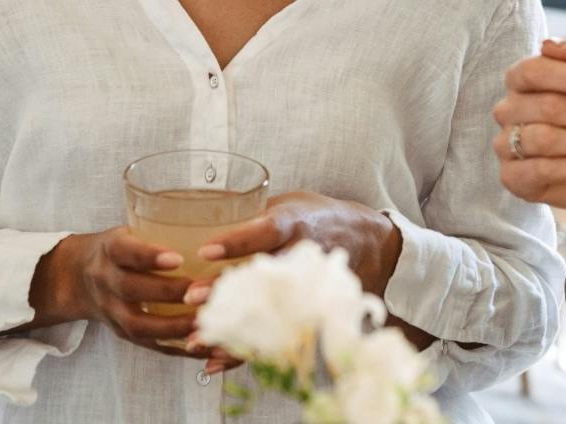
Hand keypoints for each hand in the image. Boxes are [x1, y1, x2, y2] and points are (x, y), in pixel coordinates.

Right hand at [32, 227, 198, 356]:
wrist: (80, 278)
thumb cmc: (119, 251)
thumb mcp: (128, 232)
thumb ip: (157, 231)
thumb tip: (207, 227)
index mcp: (110, 251)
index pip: (126, 252)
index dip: (150, 256)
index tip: (178, 258)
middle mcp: (106, 281)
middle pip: (131, 289)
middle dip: (167, 293)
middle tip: (201, 292)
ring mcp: (112, 312)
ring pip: (139, 325)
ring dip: (174, 327)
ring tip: (206, 323)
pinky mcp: (123, 334)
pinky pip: (151, 346)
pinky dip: (180, 349)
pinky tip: (206, 348)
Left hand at [185, 191, 405, 369]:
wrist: (373, 244)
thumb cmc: (320, 219)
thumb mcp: (293, 204)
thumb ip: (255, 214)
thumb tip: (204, 217)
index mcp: (297, 225)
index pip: (265, 232)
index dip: (236, 242)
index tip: (205, 251)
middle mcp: (303, 258)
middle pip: (262, 277)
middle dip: (225, 289)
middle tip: (192, 298)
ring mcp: (308, 290)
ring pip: (267, 312)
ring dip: (231, 327)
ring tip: (195, 338)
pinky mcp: (309, 314)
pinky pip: (274, 337)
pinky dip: (243, 353)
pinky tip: (214, 361)